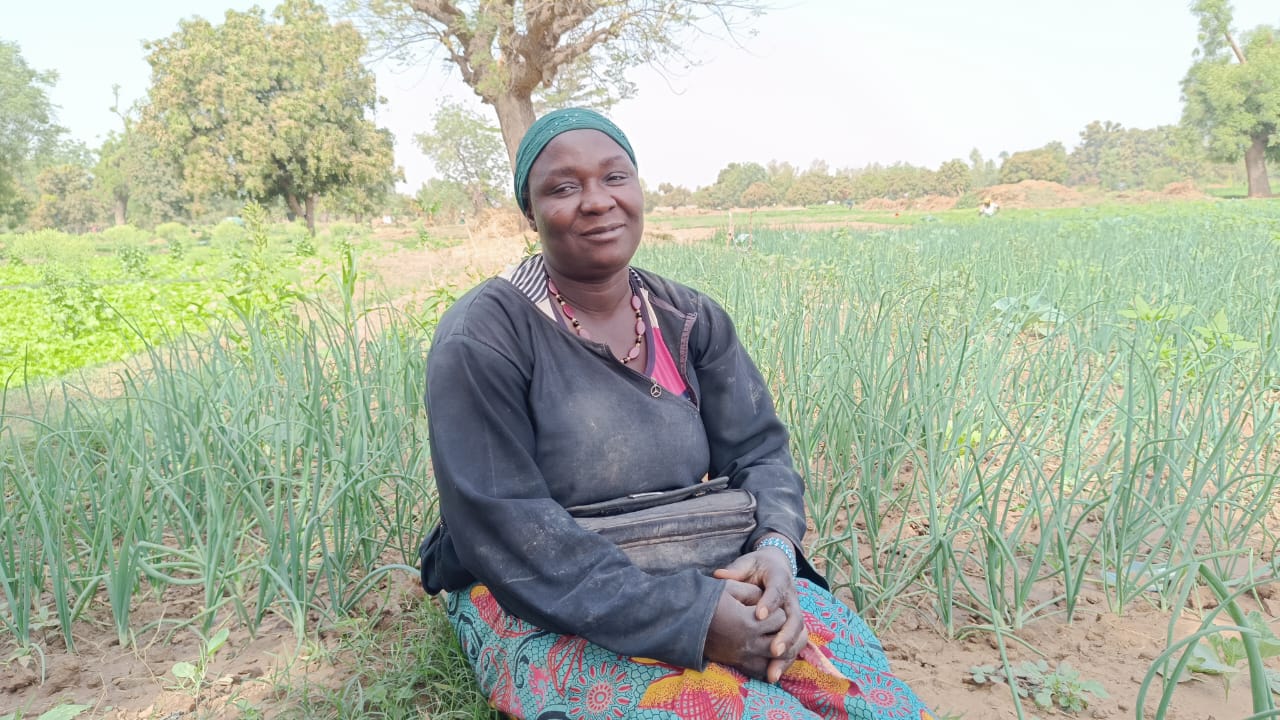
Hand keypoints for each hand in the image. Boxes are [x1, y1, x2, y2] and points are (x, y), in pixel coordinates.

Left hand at [713, 538, 805, 681]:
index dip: (769, 603)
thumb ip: (735, 571)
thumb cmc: (756, 567)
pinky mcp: (793, 627)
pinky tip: (773, 675)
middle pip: (795, 617)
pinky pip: (795, 645)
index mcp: (780, 578)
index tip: (758, 615)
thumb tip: (719, 575)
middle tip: (773, 650)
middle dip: (785, 635)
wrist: (774, 567)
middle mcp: (792, 597)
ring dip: (787, 654)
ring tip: (774, 672)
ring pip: (799, 635)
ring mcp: (795, 613)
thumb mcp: (746, 564)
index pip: (777, 590)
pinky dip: (786, 661)